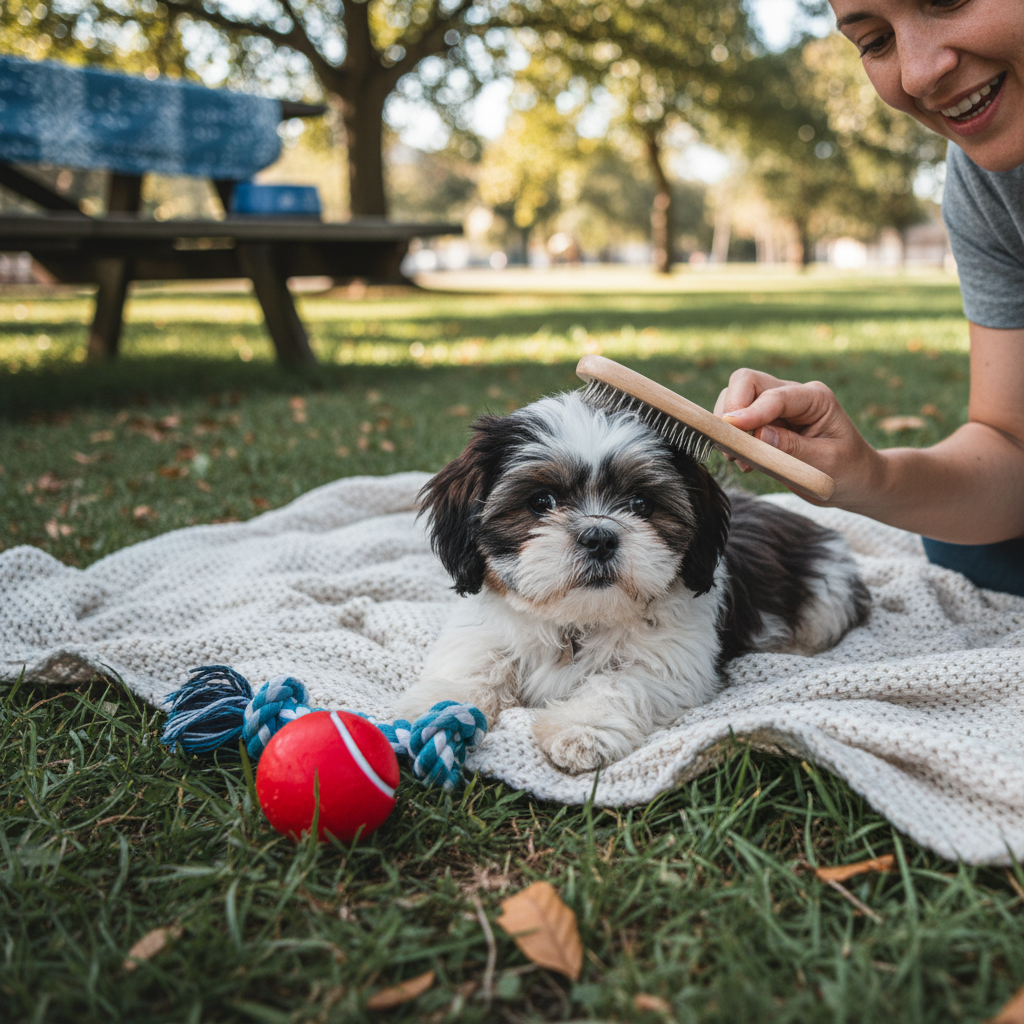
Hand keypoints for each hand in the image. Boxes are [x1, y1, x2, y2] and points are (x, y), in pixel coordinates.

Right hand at [713, 369, 883, 510]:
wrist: (854, 480)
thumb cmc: (848, 469)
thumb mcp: (827, 462)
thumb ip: (793, 448)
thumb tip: (759, 435)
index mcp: (815, 398)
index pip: (774, 396)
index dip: (750, 412)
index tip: (730, 428)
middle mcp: (793, 395)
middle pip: (746, 381)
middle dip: (731, 407)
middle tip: (729, 442)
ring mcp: (776, 407)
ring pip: (735, 398)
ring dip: (730, 427)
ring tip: (741, 458)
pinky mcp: (763, 423)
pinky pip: (736, 421)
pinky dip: (732, 439)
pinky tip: (748, 462)